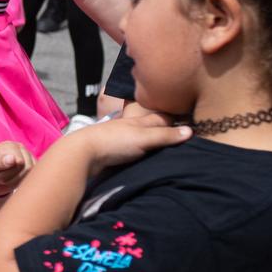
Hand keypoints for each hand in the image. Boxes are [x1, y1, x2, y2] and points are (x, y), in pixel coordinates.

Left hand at [0, 141, 34, 197]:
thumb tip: (13, 158)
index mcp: (10, 146)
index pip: (20, 163)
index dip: (8, 174)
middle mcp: (21, 149)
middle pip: (28, 168)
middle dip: (12, 179)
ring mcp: (28, 157)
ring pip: (32, 174)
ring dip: (17, 182)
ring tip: (4, 180)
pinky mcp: (31, 166)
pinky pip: (33, 177)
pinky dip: (21, 183)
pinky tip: (11, 182)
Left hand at [65, 108, 191, 171]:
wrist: (80, 153)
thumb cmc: (114, 142)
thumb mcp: (144, 138)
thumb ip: (165, 135)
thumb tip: (190, 131)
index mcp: (138, 121)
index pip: (160, 117)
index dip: (173, 119)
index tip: (189, 121)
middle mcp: (128, 127)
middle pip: (149, 125)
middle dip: (161, 126)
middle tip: (176, 130)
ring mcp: (118, 138)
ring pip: (138, 136)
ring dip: (148, 138)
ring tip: (161, 143)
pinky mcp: (110, 151)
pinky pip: (128, 148)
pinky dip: (137, 149)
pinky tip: (140, 153)